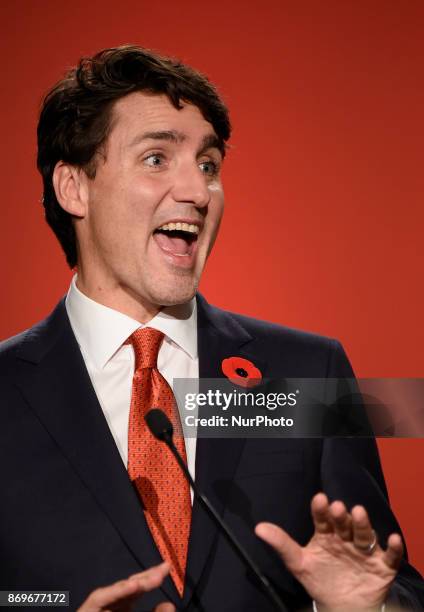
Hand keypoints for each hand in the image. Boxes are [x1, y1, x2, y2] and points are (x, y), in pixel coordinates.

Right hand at [77, 561, 174, 611]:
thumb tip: (168, 604)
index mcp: (120, 609)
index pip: (136, 590)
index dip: (152, 578)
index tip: (167, 567)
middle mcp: (109, 607)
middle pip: (127, 588)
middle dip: (146, 577)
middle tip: (164, 568)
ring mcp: (97, 608)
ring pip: (115, 592)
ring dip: (134, 584)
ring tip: (154, 578)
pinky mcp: (86, 611)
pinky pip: (100, 598)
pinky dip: (117, 592)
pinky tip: (134, 586)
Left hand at [255, 493, 402, 610]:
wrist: (341, 607)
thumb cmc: (319, 579)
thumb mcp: (298, 563)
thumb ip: (281, 544)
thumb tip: (259, 528)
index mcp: (326, 534)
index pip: (322, 519)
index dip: (321, 509)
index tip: (319, 499)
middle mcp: (346, 538)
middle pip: (345, 524)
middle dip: (342, 516)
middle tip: (338, 507)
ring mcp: (364, 551)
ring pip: (364, 534)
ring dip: (363, 524)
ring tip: (358, 513)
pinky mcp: (382, 566)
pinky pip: (390, 556)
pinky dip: (394, 548)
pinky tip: (392, 538)